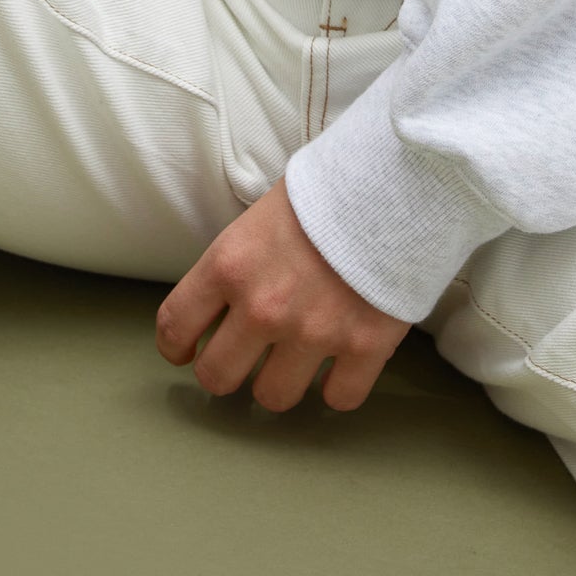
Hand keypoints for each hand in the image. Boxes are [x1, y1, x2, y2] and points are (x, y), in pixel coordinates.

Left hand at [157, 180, 409, 412]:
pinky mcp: (363, 347)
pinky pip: (339, 399)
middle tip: (246, 359)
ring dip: (283, 381)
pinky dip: (339, 388)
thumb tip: (227, 298)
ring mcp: (313, 332)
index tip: (188, 350)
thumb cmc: (330, 186)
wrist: (399, 176)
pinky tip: (342, 366)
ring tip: (298, 359)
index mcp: (230, 265)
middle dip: (228, 371)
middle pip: (217, 377)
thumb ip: (240, 263)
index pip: (176, 325)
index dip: (176, 346)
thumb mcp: (263, 213)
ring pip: (274, 397)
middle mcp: (263, 307)